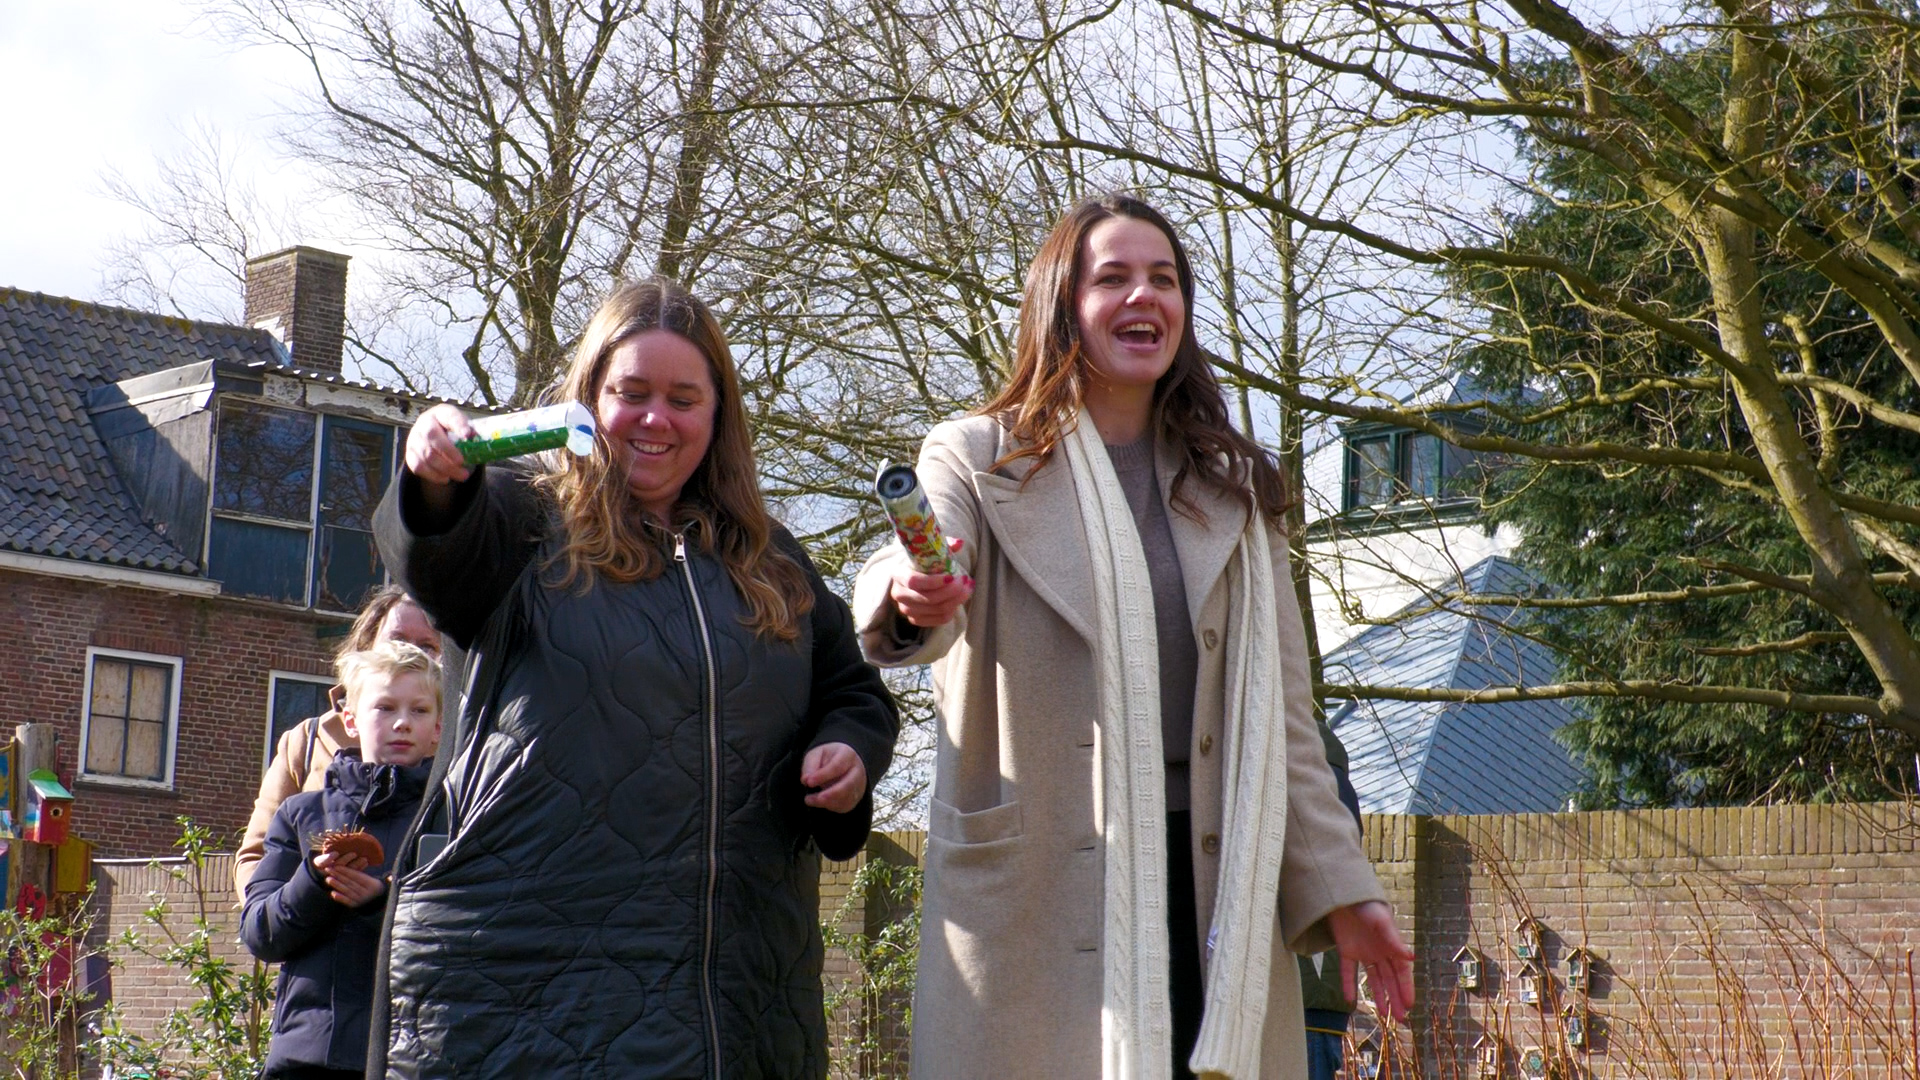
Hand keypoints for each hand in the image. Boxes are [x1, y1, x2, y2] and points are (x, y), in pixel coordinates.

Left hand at [314, 851, 388, 907]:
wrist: (381, 905)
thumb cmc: (376, 889)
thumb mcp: (377, 881)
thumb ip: (368, 875)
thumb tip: (370, 864)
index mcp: (372, 884)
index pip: (357, 876)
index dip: (346, 870)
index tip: (336, 866)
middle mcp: (367, 892)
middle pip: (350, 882)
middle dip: (339, 875)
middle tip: (328, 870)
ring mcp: (361, 900)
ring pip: (347, 891)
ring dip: (337, 885)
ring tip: (328, 879)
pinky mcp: (356, 906)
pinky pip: (348, 902)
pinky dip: (340, 898)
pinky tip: (333, 894)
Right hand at [404, 404, 478, 486]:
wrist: (432, 437)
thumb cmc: (453, 432)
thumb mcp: (463, 428)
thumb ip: (471, 434)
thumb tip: (483, 442)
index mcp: (441, 413)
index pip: (449, 416)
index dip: (459, 425)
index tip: (470, 435)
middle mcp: (424, 423)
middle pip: (432, 437)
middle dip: (449, 453)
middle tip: (463, 464)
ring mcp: (414, 439)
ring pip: (426, 455)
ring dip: (445, 468)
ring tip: (462, 476)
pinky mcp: (409, 454)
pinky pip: (418, 466)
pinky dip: (433, 475)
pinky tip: (446, 478)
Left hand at [801, 742, 866, 813]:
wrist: (844, 765)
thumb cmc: (828, 759)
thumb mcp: (817, 755)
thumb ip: (810, 765)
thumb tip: (806, 779)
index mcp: (848, 755)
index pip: (837, 766)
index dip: (823, 776)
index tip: (808, 782)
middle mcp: (857, 771)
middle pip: (848, 785)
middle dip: (829, 794)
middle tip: (809, 799)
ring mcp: (858, 786)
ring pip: (845, 798)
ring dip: (826, 802)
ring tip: (809, 800)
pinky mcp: (854, 799)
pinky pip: (844, 806)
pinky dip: (829, 807)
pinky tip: (818, 802)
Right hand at [888, 539, 972, 627]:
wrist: (914, 575)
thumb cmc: (922, 561)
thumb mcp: (929, 551)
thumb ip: (943, 545)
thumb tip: (959, 543)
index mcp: (898, 573)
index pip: (913, 581)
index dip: (933, 581)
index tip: (952, 576)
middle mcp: (898, 593)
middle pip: (927, 598)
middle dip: (951, 591)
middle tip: (967, 580)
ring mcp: (906, 609)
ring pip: (935, 610)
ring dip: (956, 600)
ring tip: (968, 588)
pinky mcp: (915, 619)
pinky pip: (938, 620)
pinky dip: (952, 611)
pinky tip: (959, 600)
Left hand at [1328, 899, 1414, 1022]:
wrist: (1342, 894)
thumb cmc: (1367, 905)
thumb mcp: (1381, 921)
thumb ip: (1394, 940)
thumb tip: (1411, 957)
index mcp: (1391, 946)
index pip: (1401, 972)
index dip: (1406, 989)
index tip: (1409, 1006)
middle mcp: (1379, 952)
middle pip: (1389, 980)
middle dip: (1395, 998)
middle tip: (1400, 1019)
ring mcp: (1363, 952)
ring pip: (1372, 979)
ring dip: (1378, 996)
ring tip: (1383, 1015)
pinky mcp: (1345, 950)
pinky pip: (1347, 972)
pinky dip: (1348, 985)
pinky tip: (1349, 1001)